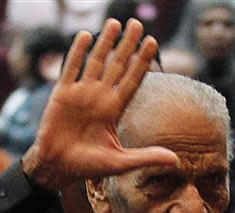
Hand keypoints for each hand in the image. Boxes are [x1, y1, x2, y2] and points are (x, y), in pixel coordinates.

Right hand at [22, 18, 177, 190]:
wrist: (58, 167)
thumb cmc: (89, 166)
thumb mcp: (120, 162)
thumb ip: (146, 157)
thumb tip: (176, 159)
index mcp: (114, 111)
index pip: (132, 81)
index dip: (142, 63)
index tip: (152, 43)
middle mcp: (100, 98)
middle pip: (117, 66)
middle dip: (127, 46)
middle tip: (138, 24)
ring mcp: (81, 94)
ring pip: (95, 62)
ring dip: (105, 42)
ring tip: (116, 23)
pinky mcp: (62, 94)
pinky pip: (71, 68)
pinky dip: (77, 52)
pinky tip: (86, 35)